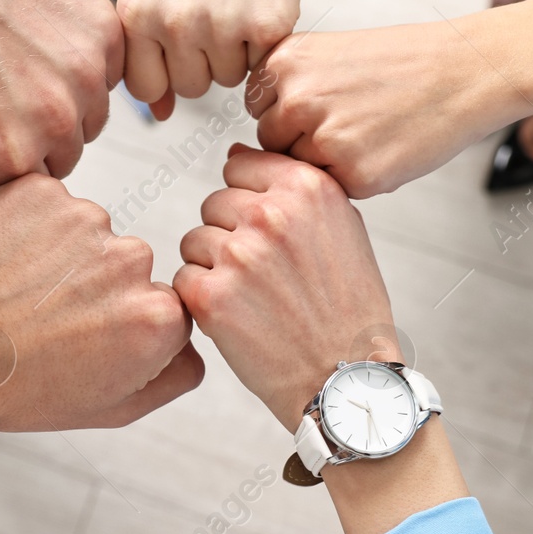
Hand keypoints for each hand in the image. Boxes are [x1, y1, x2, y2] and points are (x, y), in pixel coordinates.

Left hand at [0, 0, 123, 201]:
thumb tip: (8, 213)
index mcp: (7, 158)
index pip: (33, 193)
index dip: (8, 164)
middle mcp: (54, 123)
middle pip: (67, 156)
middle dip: (40, 137)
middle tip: (2, 94)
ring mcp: (85, 76)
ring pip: (92, 117)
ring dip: (65, 101)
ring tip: (19, 64)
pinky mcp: (104, 35)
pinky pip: (109, 72)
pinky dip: (84, 62)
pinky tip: (41, 40)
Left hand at [0, 174, 201, 430]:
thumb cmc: (21, 389)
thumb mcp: (113, 408)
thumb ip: (175, 373)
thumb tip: (192, 337)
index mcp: (156, 316)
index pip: (163, 303)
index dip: (123, 322)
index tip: (86, 336)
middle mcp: (129, 259)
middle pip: (127, 262)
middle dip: (95, 284)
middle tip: (46, 316)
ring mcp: (82, 219)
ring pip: (88, 231)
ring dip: (61, 254)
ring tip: (19, 293)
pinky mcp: (38, 191)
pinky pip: (48, 203)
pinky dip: (29, 225)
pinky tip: (4, 263)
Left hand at [117, 0, 340, 117]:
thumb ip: (149, 46)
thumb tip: (160, 114)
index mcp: (136, 12)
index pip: (144, 87)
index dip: (166, 70)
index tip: (180, 42)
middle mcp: (174, 24)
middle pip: (190, 87)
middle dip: (203, 61)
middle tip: (215, 9)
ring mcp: (222, 26)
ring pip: (227, 79)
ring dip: (236, 51)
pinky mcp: (269, 25)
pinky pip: (263, 64)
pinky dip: (265, 41)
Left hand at [175, 147, 466, 533]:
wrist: (347, 378)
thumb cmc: (348, 308)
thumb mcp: (343, 227)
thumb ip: (293, 188)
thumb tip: (237, 155)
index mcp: (306, 188)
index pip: (240, 164)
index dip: (249, 201)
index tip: (269, 233)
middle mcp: (272, 214)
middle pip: (215, 203)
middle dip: (231, 235)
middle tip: (265, 276)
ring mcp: (239, 255)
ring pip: (195, 240)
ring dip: (214, 268)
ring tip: (255, 299)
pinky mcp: (212, 296)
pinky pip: (184, 278)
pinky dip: (202, 299)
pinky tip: (239, 318)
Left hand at [248, 20, 532, 198]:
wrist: (463, 70)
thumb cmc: (402, 63)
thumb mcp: (329, 54)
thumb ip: (285, 86)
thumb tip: (246, 142)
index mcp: (284, 62)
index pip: (259, 108)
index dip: (292, 114)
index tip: (326, 105)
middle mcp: (296, 98)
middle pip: (272, 144)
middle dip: (303, 143)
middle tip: (352, 123)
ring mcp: (324, 138)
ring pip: (300, 171)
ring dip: (327, 163)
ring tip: (369, 133)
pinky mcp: (355, 173)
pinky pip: (335, 190)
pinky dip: (356, 178)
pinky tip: (384, 149)